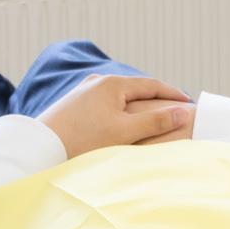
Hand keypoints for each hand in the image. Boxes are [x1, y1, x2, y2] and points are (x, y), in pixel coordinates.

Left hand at [37, 73, 191, 154]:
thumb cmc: (83, 140)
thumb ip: (155, 121)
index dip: (172, 94)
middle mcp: (97, 82)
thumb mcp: (124, 131)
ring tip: (150, 116)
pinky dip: (120, 110)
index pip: (152, 85)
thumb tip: (182, 112)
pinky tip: (120, 122)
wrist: (41, 146)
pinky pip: (105, 103)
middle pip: (135, 88)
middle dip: (155, 98)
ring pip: (119, 96)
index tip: (188, 103)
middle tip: (173, 109)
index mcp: (113, 84)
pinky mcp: (73, 104)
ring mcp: (83, 92)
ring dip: (137, 105)